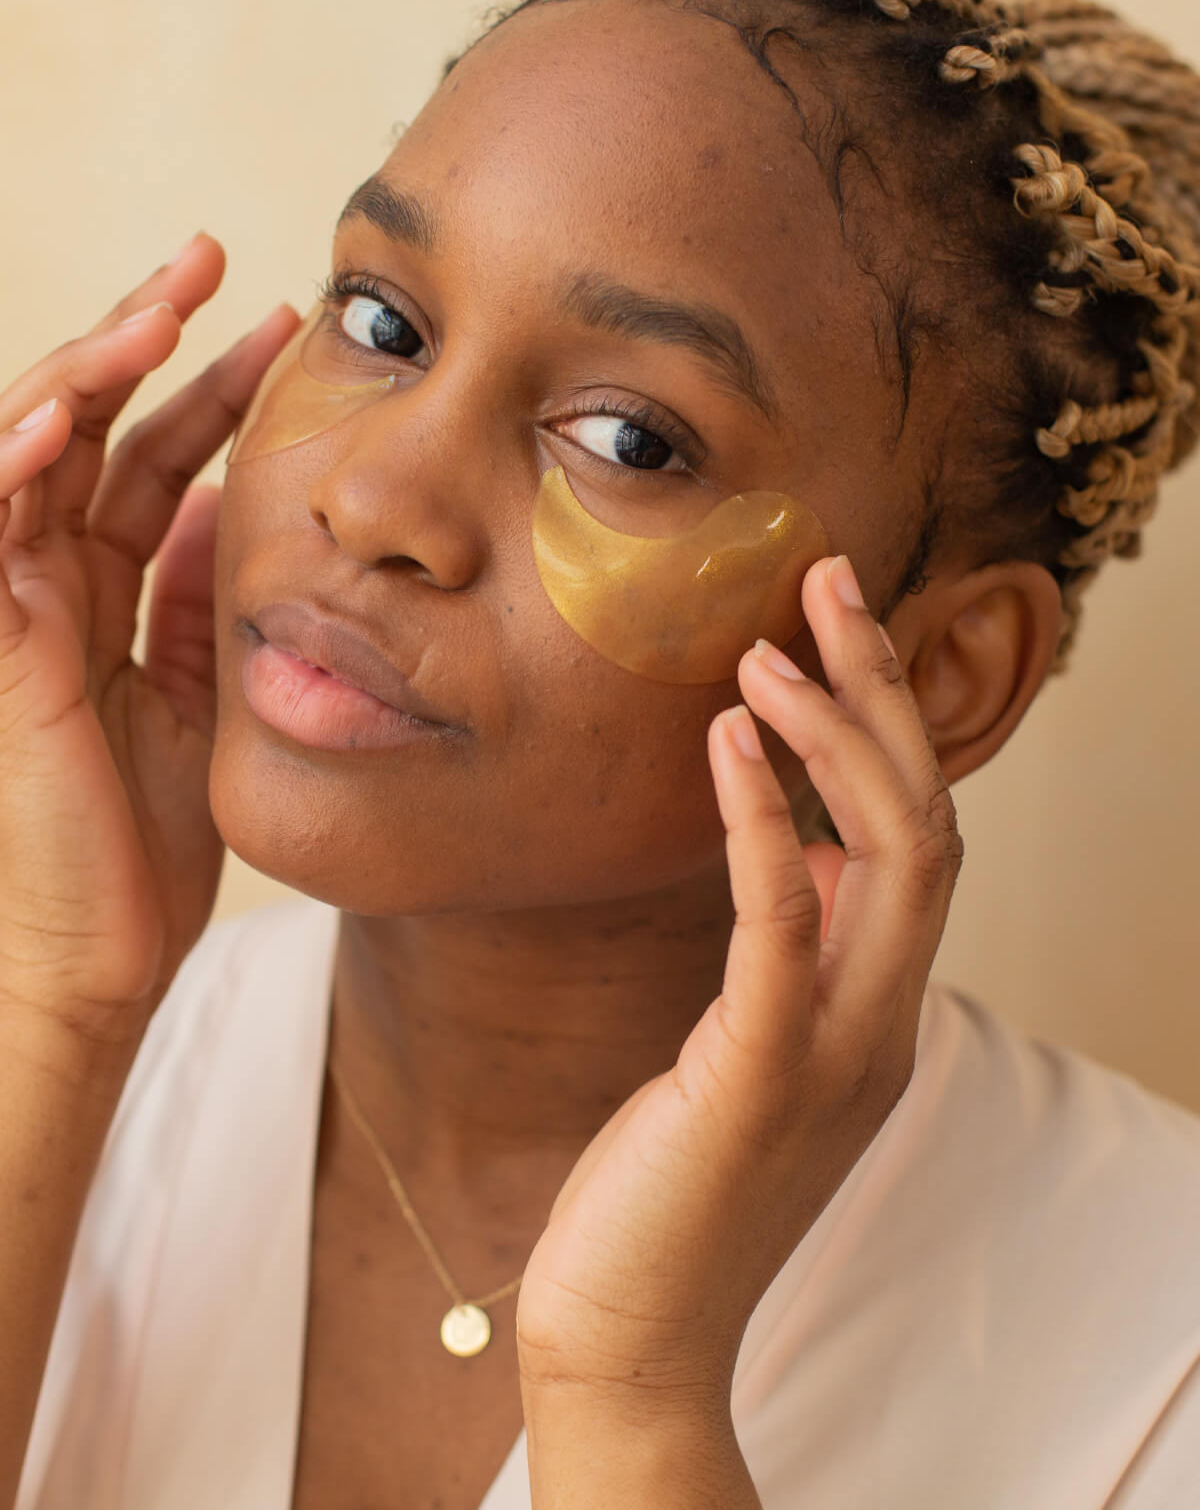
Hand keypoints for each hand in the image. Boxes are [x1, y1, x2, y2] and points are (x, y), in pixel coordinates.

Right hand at [0, 236, 299, 1041]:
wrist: (97, 958)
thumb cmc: (147, 845)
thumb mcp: (200, 696)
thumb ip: (199, 601)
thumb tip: (231, 506)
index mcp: (106, 591)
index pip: (149, 456)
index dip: (207, 385)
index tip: (279, 325)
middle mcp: (50, 582)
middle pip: (87, 427)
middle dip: (143, 336)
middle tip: (210, 256)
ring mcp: (12, 608)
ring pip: (28, 454)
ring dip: (82, 373)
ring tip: (152, 308)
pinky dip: (12, 470)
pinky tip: (62, 418)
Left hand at [515, 554, 963, 1415]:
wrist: (629, 1330)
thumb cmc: (670, 1182)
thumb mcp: (748, 1046)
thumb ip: (795, 955)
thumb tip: (807, 856)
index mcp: (877, 1005)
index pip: (917, 838)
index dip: (885, 724)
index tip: (828, 628)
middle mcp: (880, 1018)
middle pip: (926, 820)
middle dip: (882, 694)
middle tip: (829, 582)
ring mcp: (835, 1051)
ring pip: (890, 858)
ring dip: (838, 739)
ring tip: (774, 647)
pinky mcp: (759, 1078)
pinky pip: (782, 927)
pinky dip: (767, 824)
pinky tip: (731, 746)